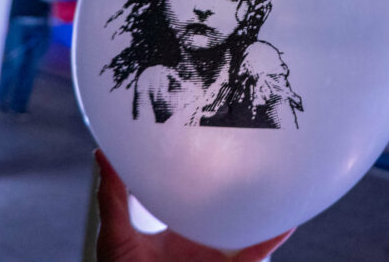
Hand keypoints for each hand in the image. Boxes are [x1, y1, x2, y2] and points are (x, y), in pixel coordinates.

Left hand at [94, 149, 293, 260]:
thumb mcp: (114, 234)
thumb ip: (112, 196)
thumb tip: (102, 153)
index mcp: (174, 227)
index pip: (191, 194)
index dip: (201, 170)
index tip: (210, 138)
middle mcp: (198, 238)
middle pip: (225, 208)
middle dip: (239, 185)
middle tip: (253, 152)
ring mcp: (215, 255)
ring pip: (245, 227)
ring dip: (261, 209)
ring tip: (278, 181)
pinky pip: (255, 253)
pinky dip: (271, 238)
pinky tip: (286, 220)